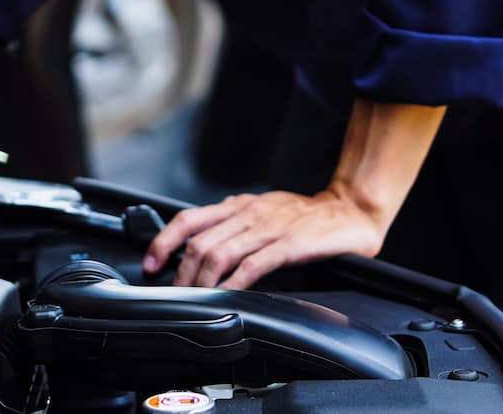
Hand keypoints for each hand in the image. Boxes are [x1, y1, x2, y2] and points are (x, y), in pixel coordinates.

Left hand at [142, 189, 391, 289]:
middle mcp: (248, 213)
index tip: (151, 264)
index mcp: (238, 205)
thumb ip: (234, 225)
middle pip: (199, 244)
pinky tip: (226, 295)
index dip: (164, 242)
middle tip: (175, 292)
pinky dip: (234, 284)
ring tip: (195, 298)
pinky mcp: (289, 245)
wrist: (351, 210)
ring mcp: (268, 229)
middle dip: (181, 272)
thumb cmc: (305, 216)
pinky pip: (253, 266)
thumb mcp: (262, 212)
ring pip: (220, 255)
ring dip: (201, 282)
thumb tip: (200, 248)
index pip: (188, 220)